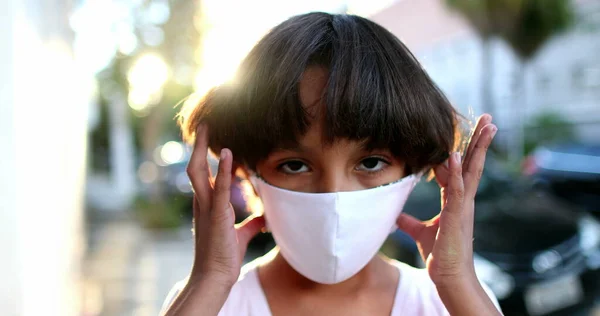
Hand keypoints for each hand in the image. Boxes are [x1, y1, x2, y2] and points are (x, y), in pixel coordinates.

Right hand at [187, 124, 264, 286]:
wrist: (215, 276)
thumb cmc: (224, 256)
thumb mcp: (241, 235)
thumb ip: (251, 223)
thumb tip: (263, 218)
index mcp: (206, 205)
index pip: (202, 174)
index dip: (204, 155)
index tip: (210, 138)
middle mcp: (202, 203)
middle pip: (194, 167)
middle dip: (197, 145)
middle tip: (204, 124)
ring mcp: (206, 208)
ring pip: (197, 171)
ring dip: (201, 148)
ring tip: (207, 127)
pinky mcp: (217, 214)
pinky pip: (218, 187)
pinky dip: (221, 169)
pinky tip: (226, 153)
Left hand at [396, 114, 496, 286]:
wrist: (448, 277)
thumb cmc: (440, 255)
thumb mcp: (421, 232)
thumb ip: (409, 221)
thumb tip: (395, 216)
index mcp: (457, 200)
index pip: (462, 168)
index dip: (465, 148)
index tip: (468, 128)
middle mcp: (464, 200)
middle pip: (473, 164)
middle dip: (480, 140)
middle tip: (488, 118)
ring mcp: (463, 207)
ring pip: (472, 171)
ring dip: (478, 148)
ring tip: (487, 127)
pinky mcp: (457, 218)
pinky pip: (458, 191)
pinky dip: (456, 173)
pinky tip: (455, 156)